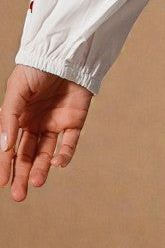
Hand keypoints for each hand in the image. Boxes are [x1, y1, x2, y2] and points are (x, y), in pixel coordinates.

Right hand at [0, 65, 93, 201]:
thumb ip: (10, 118)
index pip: (11, 147)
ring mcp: (55, 123)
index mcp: (19, 118)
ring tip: (37, 183)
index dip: (6, 165)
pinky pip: (70, 142)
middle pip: (27, 155)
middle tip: (19, 196)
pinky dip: (65, 155)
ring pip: (47, 153)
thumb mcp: (17, 90)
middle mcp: (36, 123)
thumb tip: (4, 147)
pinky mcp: (75, 121)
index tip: (2, 183)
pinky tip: (59, 163)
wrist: (66, 51)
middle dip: (22, 175)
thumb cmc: (36, 68)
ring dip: (42, 169)